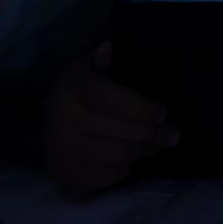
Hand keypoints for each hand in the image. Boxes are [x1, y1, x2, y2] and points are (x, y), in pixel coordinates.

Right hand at [42, 40, 178, 194]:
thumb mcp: (89, 67)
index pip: (111, 99)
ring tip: (159, 142)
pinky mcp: (65, 172)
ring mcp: (62, 149)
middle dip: (153, 133)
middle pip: (121, 131)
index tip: (163, 112)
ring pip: (118, 155)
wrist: (49, 121)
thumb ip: (104, 60)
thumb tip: (110, 48)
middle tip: (173, 132)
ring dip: (145, 150)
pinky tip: (134, 155)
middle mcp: (63, 119)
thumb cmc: (81, 90)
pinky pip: (108, 175)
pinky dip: (127, 166)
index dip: (141, 107)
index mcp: (72, 87)